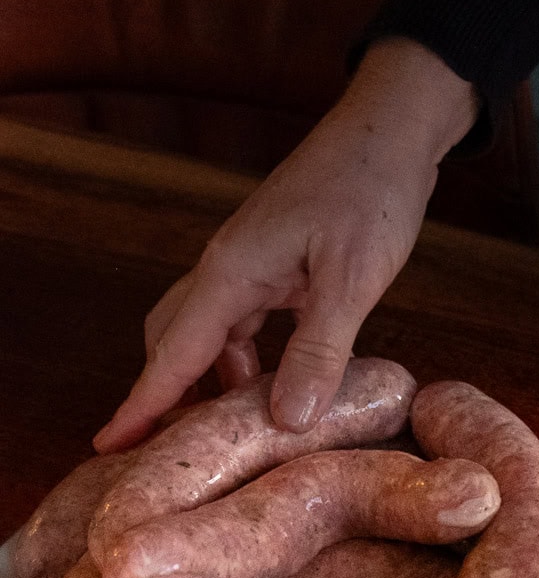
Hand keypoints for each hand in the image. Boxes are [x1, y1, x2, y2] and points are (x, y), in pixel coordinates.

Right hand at [93, 40, 478, 451]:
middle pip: (173, 341)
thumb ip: (317, 351)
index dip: (143, 403)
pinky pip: (241, 322)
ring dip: (213, 379)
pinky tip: (272, 381)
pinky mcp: (274, 265)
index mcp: (230, 273)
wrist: (391, 128)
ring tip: (234, 429)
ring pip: (208, 334)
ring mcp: (248, 265)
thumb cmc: (370, 191)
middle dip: (168, 394)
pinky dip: (244, 357)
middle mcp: (227, 270)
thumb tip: (288, 421)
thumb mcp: (350, 280)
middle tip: (179, 449)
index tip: (109, 444)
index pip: (173, 354)